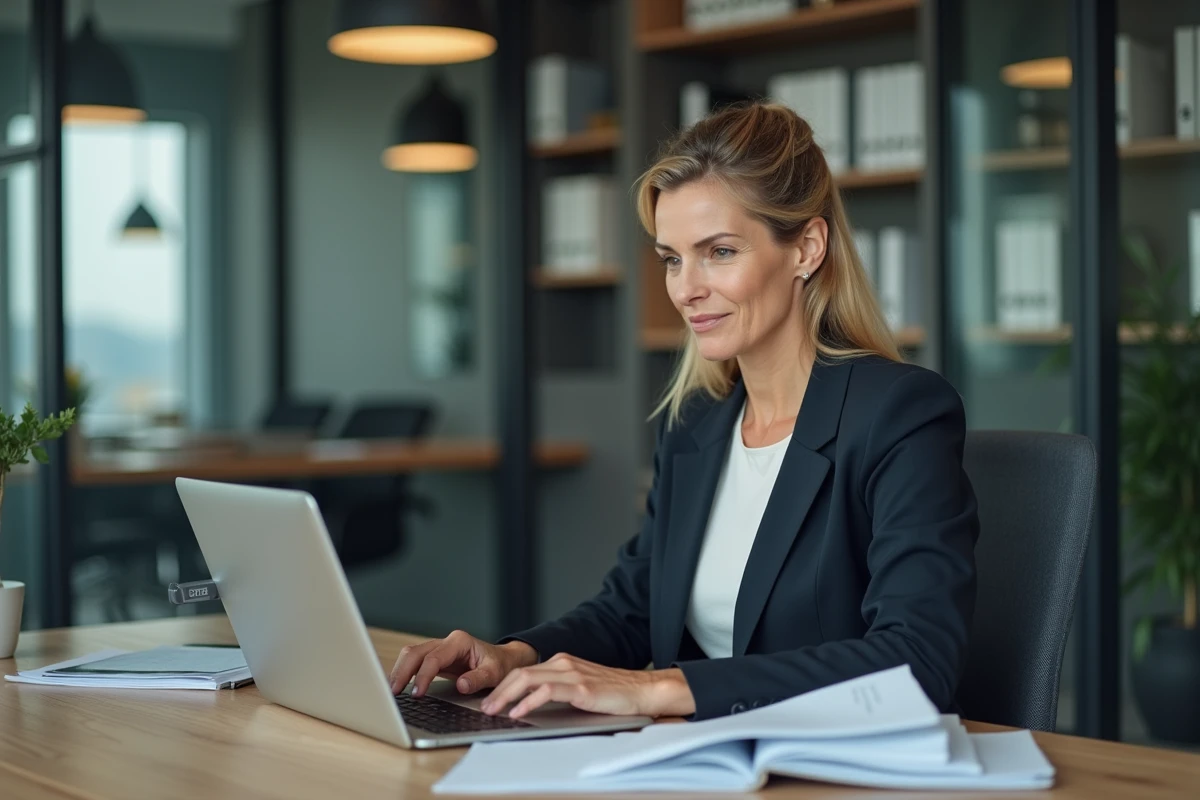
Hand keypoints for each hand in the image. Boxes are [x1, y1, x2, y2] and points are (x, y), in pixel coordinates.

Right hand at [389, 630, 537, 695]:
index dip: (423, 676)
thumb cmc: (499, 665)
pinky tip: (399, 685)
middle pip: (415, 652)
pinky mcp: (435, 658)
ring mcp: (439, 648)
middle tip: (394, 692)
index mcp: (459, 642)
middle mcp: (446, 642)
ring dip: (400, 671)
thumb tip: (461, 685)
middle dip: (402, 671)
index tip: (417, 693)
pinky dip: (404, 672)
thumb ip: (478, 678)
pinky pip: (414, 661)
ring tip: (392, 691)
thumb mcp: (494, 673)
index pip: (433, 658)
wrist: (503, 660)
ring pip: (411, 654)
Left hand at [480, 653, 695, 718]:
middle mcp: (564, 663)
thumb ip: (559, 691)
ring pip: (528, 678)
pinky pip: (547, 691)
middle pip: (520, 673)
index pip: (524, 671)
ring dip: (506, 696)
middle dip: (498, 691)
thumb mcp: (581, 688)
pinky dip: (528, 701)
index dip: (503, 685)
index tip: (490, 700)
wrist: (642, 690)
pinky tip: (519, 712)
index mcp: (563, 662)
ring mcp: (572, 673)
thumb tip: (532, 705)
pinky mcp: (581, 687)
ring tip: (494, 710)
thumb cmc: (614, 694)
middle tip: (484, 707)